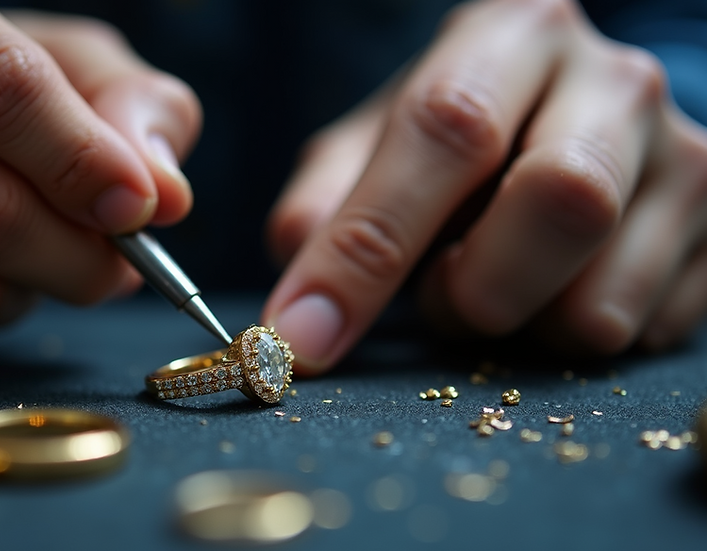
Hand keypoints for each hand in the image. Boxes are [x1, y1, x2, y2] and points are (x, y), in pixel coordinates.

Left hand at [262, 0, 706, 373]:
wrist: (560, 119)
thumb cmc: (451, 135)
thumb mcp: (370, 145)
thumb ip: (325, 208)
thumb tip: (304, 311)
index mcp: (511, 34)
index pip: (449, 128)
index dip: (368, 246)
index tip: (305, 333)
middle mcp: (615, 79)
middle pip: (565, 201)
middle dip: (473, 287)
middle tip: (440, 291)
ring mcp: (685, 156)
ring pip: (601, 302)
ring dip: (520, 325)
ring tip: (498, 282)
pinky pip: (638, 336)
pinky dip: (567, 339)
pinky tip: (551, 290)